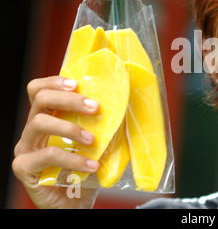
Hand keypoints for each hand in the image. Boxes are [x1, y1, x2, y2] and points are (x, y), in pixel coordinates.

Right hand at [12, 76, 100, 208]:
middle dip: (69, 99)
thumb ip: (99, 124)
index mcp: (46, 119)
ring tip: (92, 139)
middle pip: (40, 100)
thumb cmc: (85, 171)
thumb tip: (124, 103)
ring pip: (39, 123)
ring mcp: (25, 149)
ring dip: (70, 128)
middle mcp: (31, 131)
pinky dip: (72, 159)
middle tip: (94, 107)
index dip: (54, 82)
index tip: (77, 83)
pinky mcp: (25, 168)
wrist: (75, 205)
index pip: (39, 90)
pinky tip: (91, 166)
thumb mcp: (95, 143)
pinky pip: (47, 155)